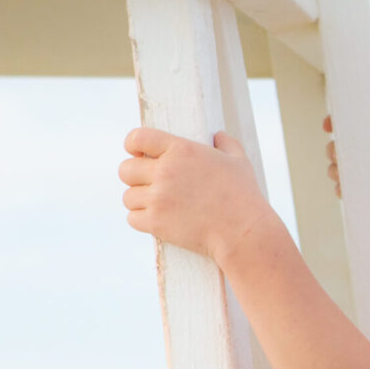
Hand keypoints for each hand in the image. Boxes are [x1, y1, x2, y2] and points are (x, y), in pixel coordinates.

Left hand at [118, 127, 271, 263]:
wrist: (243, 232)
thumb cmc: (244, 196)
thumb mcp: (238, 161)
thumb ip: (226, 143)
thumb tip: (218, 135)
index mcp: (182, 150)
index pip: (138, 138)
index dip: (133, 144)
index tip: (137, 153)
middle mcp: (165, 171)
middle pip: (125, 169)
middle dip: (134, 176)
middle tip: (148, 184)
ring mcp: (158, 198)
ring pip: (128, 196)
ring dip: (139, 201)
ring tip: (156, 205)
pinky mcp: (156, 223)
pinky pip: (132, 218)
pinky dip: (142, 220)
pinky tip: (156, 220)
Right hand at [324, 100, 369, 217]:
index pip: (354, 124)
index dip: (338, 122)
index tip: (330, 124)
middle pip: (341, 145)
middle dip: (334, 147)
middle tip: (339, 151)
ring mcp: (366, 171)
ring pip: (339, 166)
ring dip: (336, 167)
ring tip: (343, 170)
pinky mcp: (363, 189)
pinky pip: (344, 186)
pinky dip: (341, 186)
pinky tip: (346, 186)